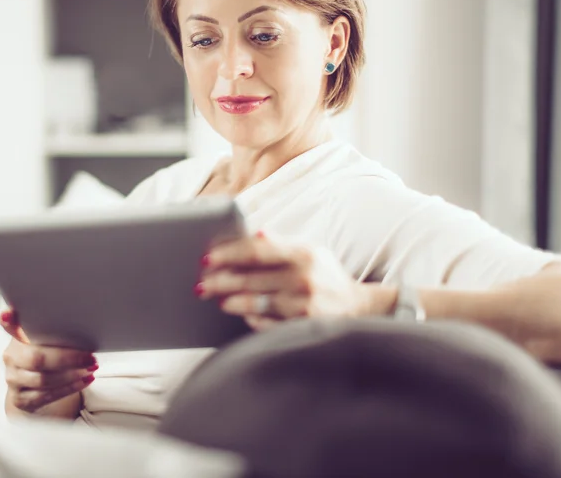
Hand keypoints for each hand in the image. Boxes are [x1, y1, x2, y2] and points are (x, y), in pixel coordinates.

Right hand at [0, 309, 97, 418]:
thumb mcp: (46, 339)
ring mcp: (13, 380)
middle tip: (89, 357)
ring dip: (71, 375)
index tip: (9, 314)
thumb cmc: (46, 355)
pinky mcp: (21, 399)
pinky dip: (69, 388)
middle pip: (37, 358)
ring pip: (43, 380)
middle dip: (67, 358)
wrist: (32, 387)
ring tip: (90, 369)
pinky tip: (84, 381)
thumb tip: (80, 318)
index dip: (8, 320)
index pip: (9, 325)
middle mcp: (11, 357)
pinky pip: (47, 396)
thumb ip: (52, 329)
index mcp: (16, 337)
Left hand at [196, 231, 372, 329]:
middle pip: (251, 279)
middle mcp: (304, 278)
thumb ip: (280, 243)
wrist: (360, 308)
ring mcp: (305, 305)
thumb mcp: (309, 251)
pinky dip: (251, 319)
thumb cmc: (325, 276)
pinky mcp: (304, 328)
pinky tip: (241, 314)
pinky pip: (267, 325)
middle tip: (200, 284)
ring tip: (217, 299)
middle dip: (220, 281)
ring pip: (256, 304)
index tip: (206, 258)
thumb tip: (252, 232)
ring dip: (231, 301)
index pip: (257, 250)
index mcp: (303, 253)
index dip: (228, 254)